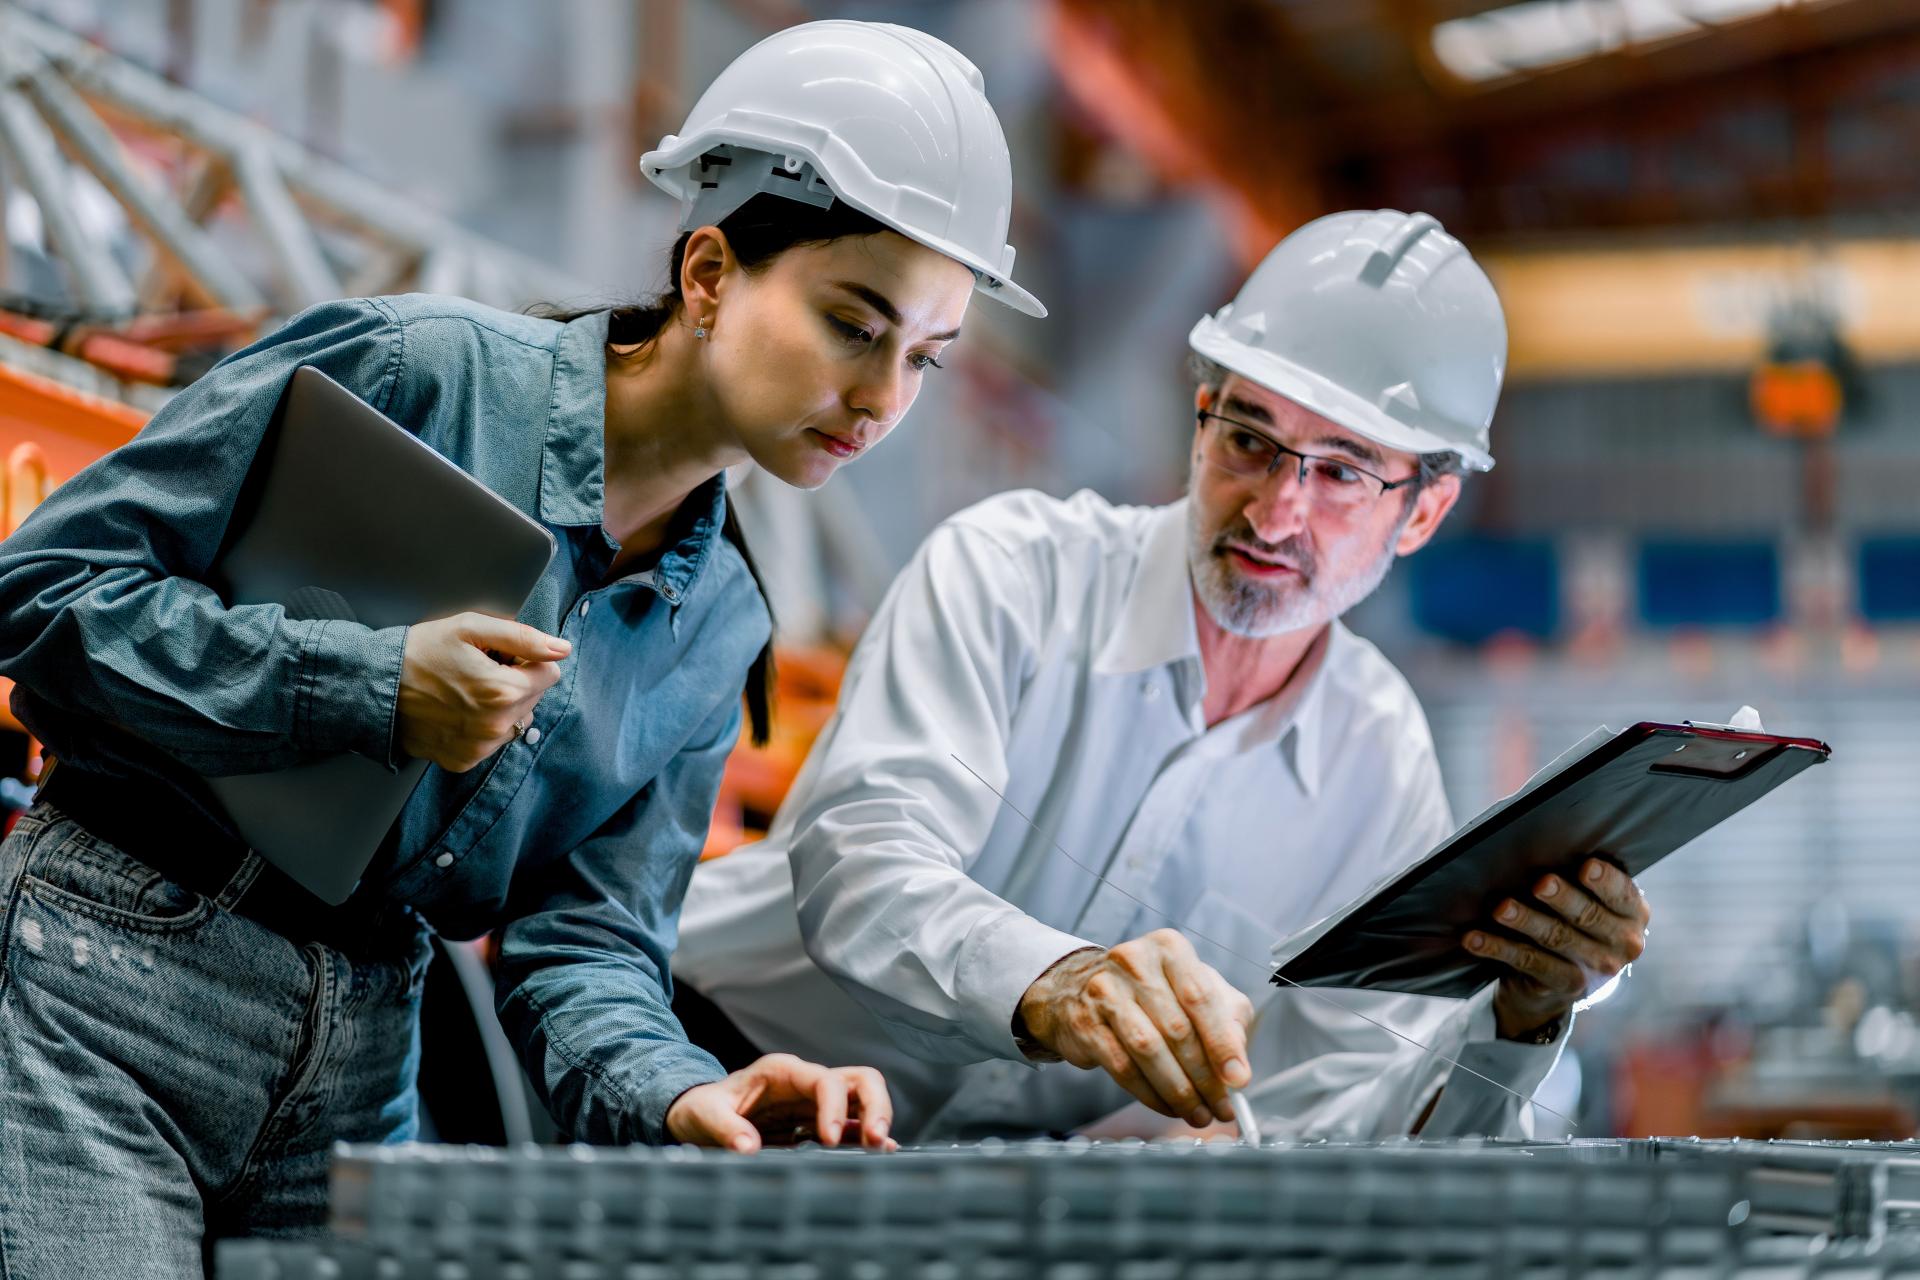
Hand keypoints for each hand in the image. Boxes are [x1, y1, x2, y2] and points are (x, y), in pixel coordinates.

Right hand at [396, 612, 569, 771]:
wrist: (374, 686)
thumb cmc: (419, 652)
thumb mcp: (470, 628)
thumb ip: (522, 638)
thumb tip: (560, 649)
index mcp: (502, 692)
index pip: (549, 673)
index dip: (525, 659)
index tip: (498, 656)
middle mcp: (495, 727)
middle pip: (533, 697)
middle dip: (514, 681)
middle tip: (478, 669)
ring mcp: (479, 748)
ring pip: (515, 720)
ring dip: (501, 705)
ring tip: (465, 690)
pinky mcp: (463, 760)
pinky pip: (492, 740)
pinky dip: (482, 725)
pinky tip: (457, 710)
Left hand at [664, 1053, 896, 1152]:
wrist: (699, 1115)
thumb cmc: (702, 1108)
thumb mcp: (704, 1114)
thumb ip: (725, 1128)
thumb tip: (748, 1148)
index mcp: (782, 1072)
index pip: (825, 1080)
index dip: (834, 1107)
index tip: (829, 1139)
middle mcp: (806, 1082)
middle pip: (859, 1079)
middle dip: (874, 1106)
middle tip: (874, 1141)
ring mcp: (816, 1102)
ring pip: (863, 1098)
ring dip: (876, 1121)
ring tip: (881, 1150)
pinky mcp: (818, 1123)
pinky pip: (852, 1124)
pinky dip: (867, 1136)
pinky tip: (880, 1153)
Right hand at [1017, 930, 1253, 1127]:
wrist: (1082, 987)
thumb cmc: (1151, 990)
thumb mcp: (1197, 989)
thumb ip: (1227, 1020)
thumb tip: (1237, 1068)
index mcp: (1169, 948)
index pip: (1200, 997)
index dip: (1222, 1043)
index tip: (1238, 1079)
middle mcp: (1134, 962)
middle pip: (1176, 1029)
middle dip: (1204, 1078)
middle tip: (1221, 1107)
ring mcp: (1104, 991)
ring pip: (1148, 1050)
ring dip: (1179, 1092)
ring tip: (1197, 1113)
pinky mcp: (1086, 1024)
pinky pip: (1122, 1068)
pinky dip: (1150, 1095)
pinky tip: (1168, 1106)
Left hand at [1466, 857, 1650, 1039]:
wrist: (1562, 980)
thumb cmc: (1573, 918)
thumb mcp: (1588, 898)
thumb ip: (1578, 876)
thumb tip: (1539, 844)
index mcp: (1633, 913)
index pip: (1622, 894)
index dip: (1605, 881)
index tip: (1586, 866)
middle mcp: (1623, 943)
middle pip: (1588, 916)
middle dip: (1562, 899)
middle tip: (1540, 883)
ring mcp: (1596, 969)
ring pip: (1556, 938)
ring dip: (1526, 921)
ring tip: (1501, 909)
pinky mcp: (1567, 985)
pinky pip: (1529, 962)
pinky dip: (1499, 948)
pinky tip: (1475, 938)